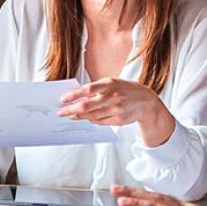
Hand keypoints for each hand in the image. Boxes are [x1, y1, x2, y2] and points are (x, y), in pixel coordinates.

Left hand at [58, 78, 175, 145]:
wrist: (146, 101)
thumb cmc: (125, 90)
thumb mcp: (112, 83)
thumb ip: (96, 89)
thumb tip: (78, 98)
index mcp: (109, 84)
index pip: (87, 90)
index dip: (73, 95)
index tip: (62, 100)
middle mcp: (112, 97)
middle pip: (86, 106)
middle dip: (71, 110)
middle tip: (61, 112)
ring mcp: (116, 109)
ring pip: (91, 116)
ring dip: (79, 117)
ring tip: (70, 116)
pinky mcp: (118, 120)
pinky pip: (100, 122)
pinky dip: (91, 120)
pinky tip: (86, 118)